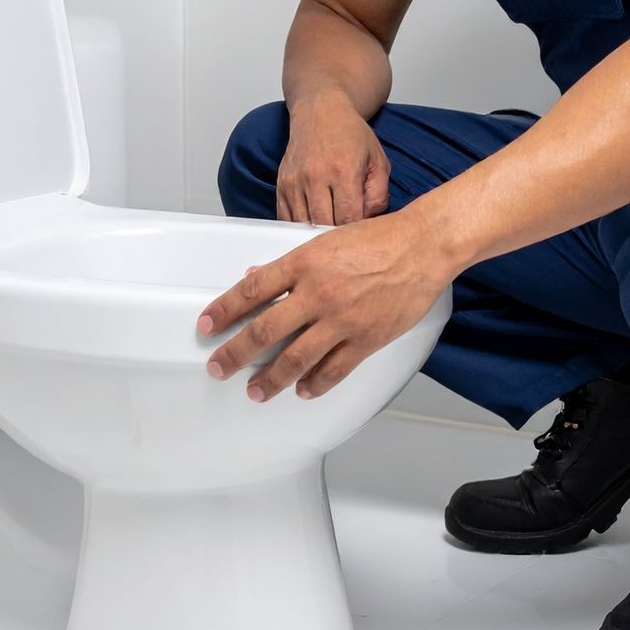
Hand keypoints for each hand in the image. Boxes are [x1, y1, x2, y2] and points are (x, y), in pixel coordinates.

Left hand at [197, 208, 453, 400]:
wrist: (422, 247)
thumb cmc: (378, 238)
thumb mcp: (326, 239)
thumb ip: (292, 263)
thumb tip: (258, 276)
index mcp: (304, 262)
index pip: (252, 290)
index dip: (224, 310)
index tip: (207, 325)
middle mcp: (318, 293)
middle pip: (265, 330)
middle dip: (236, 353)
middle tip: (218, 368)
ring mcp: (342, 320)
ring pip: (295, 359)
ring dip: (271, 379)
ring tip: (255, 391)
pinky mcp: (366, 339)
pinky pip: (334, 370)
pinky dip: (315, 384)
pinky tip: (303, 390)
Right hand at [278, 90, 389, 224]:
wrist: (320, 112)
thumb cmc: (351, 135)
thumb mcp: (379, 160)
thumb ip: (380, 195)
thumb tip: (367, 221)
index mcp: (344, 171)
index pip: (348, 219)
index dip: (356, 231)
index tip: (360, 230)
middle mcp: (316, 176)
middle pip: (324, 225)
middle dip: (337, 233)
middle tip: (346, 233)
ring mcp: (295, 181)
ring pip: (304, 225)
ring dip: (317, 231)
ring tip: (330, 227)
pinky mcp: (282, 184)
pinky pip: (286, 218)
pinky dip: (299, 225)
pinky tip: (312, 221)